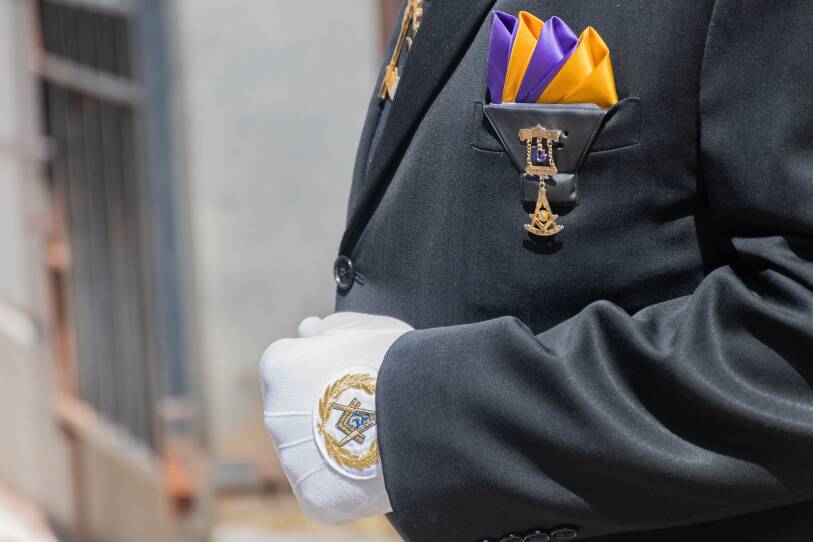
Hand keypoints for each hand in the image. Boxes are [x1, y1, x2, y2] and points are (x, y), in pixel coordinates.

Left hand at [259, 312, 412, 523]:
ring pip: (308, 452)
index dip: (319, 365)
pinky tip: (371, 467)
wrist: (421, 415)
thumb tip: (306, 330)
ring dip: (330, 445)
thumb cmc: (394, 361)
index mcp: (279, 368)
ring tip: (374, 438)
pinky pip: (325, 488)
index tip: (348, 370)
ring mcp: (291, 461)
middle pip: (294, 411)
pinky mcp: (314, 497)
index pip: (288, 364)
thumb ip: (328, 328)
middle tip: (365, 405)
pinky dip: (343, 481)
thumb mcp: (363, 327)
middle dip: (321, 407)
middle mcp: (273, 415)